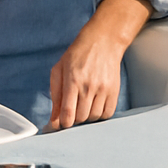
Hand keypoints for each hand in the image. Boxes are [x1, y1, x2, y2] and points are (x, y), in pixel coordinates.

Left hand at [46, 0, 152, 130]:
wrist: (102, 43)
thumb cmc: (76, 56)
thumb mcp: (58, 71)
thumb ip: (55, 96)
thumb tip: (53, 120)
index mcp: (72, 80)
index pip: (68, 113)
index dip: (62, 124)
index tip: (59, 125)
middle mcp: (89, 86)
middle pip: (81, 118)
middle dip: (73, 120)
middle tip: (70, 112)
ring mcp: (104, 90)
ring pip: (94, 117)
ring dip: (86, 118)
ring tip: (81, 106)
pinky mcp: (115, 91)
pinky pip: (107, 114)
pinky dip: (99, 115)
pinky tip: (93, 106)